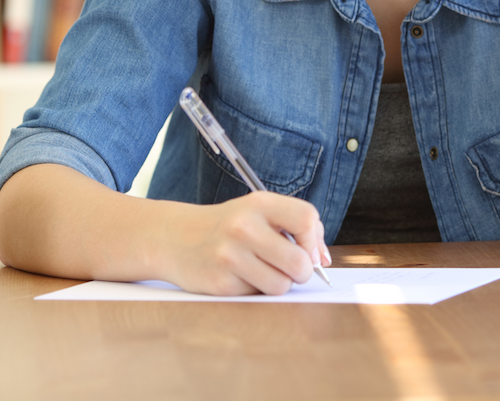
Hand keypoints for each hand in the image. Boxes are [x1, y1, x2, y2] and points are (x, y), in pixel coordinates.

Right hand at [165, 191, 331, 296]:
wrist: (175, 237)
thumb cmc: (228, 227)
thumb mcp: (258, 213)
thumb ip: (294, 228)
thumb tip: (323, 260)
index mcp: (259, 203)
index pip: (307, 218)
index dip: (314, 240)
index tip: (308, 250)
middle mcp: (244, 226)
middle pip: (299, 262)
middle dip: (302, 272)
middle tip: (290, 269)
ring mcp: (230, 256)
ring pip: (281, 285)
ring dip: (278, 284)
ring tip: (263, 271)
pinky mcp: (220, 282)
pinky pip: (257, 296)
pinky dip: (254, 290)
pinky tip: (239, 276)